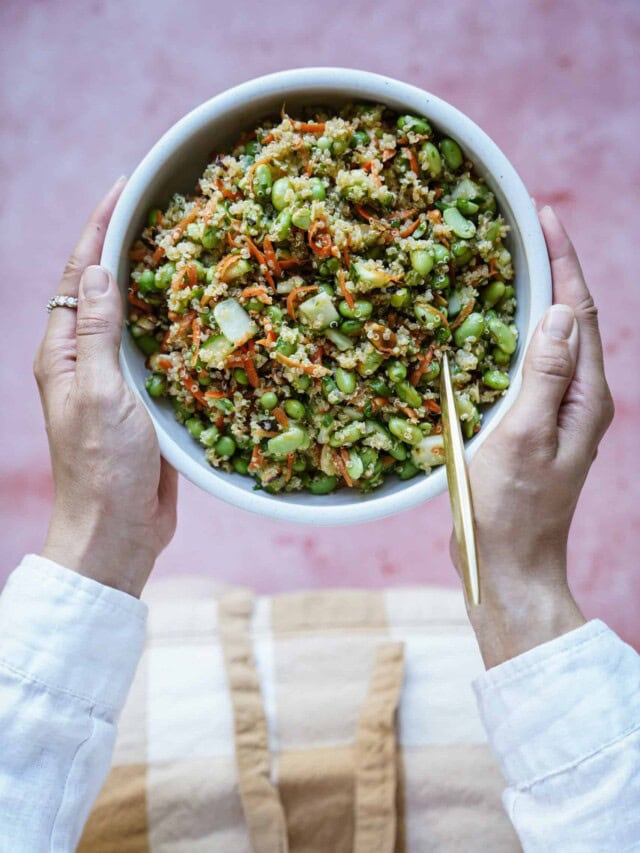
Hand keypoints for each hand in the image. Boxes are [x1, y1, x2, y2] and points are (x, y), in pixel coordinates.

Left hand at [34, 179, 177, 597]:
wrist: (117, 530)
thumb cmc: (102, 466)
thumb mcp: (99, 392)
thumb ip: (100, 331)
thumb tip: (101, 269)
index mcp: (64, 351)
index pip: (81, 275)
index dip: (100, 227)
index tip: (125, 187)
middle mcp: (86, 358)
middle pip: (104, 288)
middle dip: (126, 244)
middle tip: (162, 208)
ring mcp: (115, 379)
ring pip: (133, 316)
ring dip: (152, 280)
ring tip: (183, 244)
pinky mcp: (142, 399)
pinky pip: (156, 349)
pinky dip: (173, 322)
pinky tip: (196, 309)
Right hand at [452, 206, 614, 667]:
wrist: (508, 563)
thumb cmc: (510, 508)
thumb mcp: (525, 437)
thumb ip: (546, 374)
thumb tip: (561, 311)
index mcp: (585, 395)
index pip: (580, 312)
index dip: (564, 261)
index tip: (545, 215)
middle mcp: (580, 397)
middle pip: (573, 319)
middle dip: (555, 268)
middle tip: (526, 227)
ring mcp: (559, 411)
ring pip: (553, 339)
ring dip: (537, 297)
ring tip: (512, 261)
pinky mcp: (536, 423)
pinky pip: (533, 364)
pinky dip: (518, 333)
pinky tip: (496, 324)